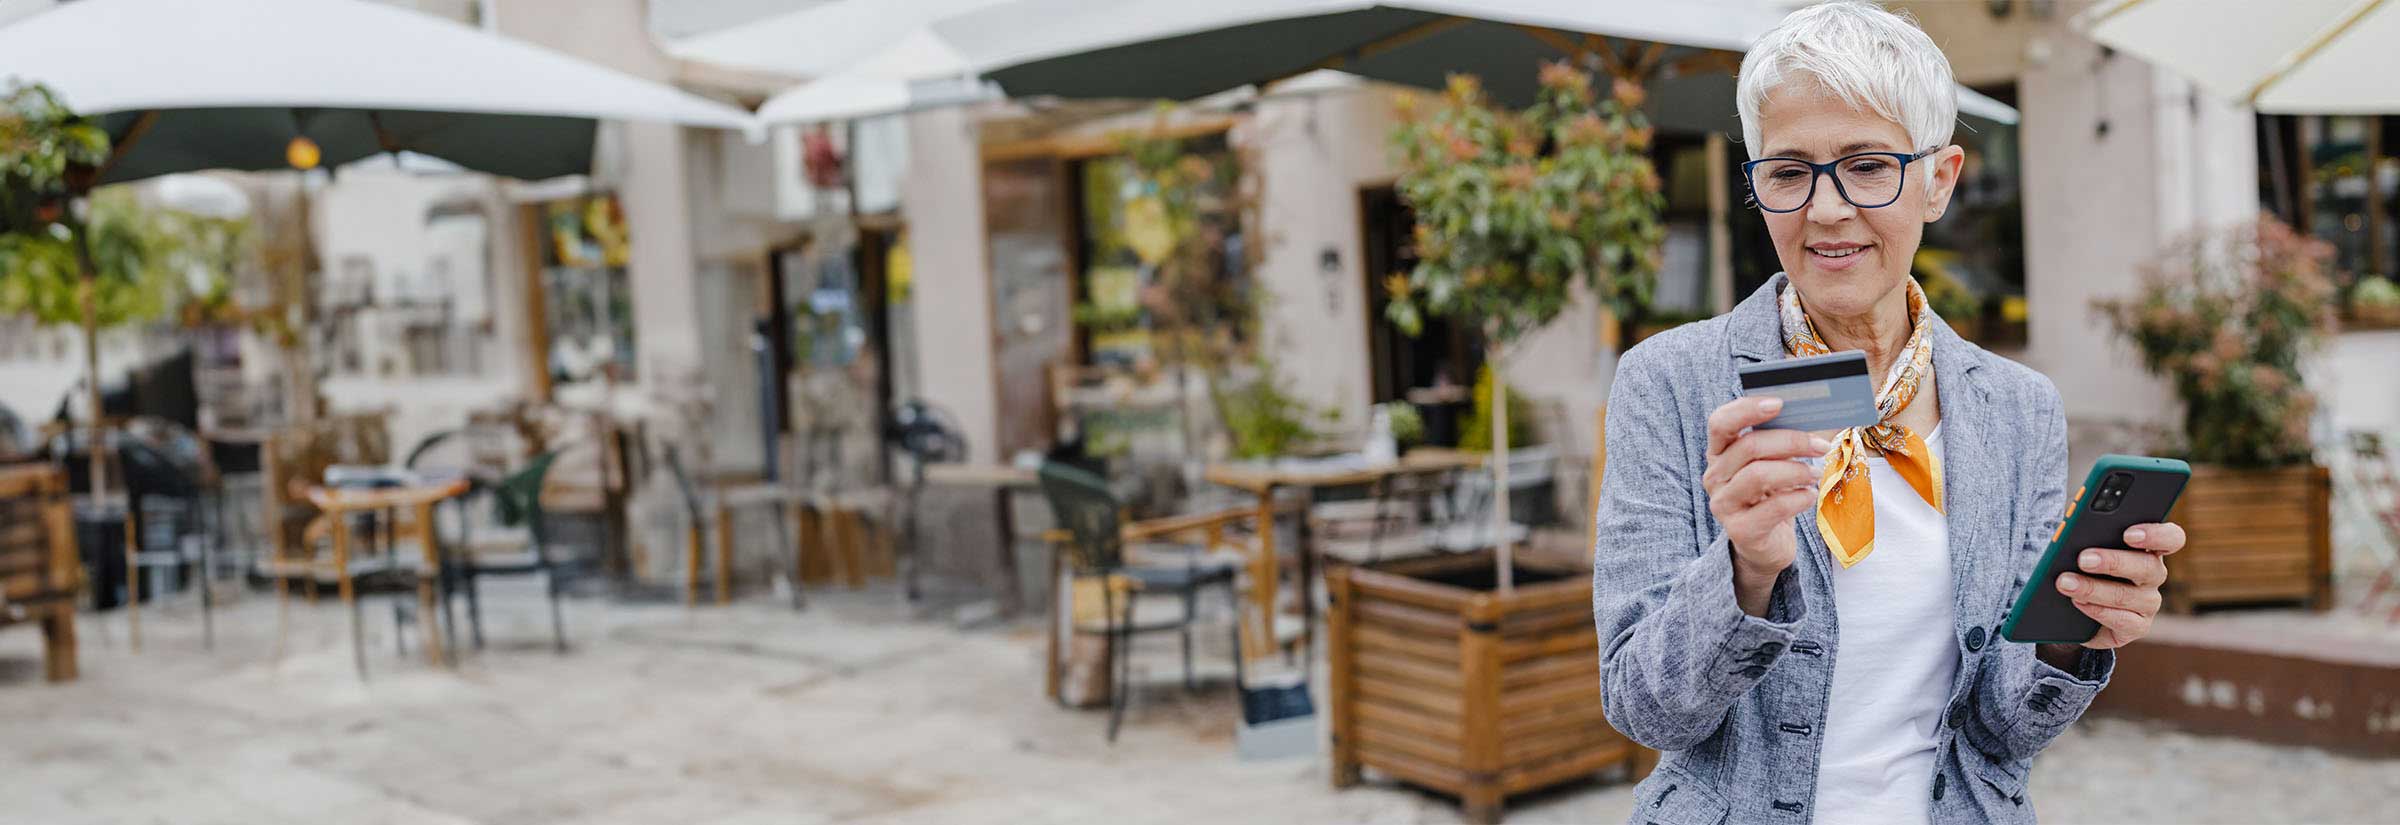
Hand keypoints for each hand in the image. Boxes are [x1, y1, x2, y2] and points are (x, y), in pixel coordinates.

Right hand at [1703, 396, 1832, 583]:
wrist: (1766, 545)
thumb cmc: (1772, 496)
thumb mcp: (1773, 465)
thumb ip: (1781, 441)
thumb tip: (1815, 415)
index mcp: (1719, 453)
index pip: (1720, 423)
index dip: (1746, 409)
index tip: (1779, 403)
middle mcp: (1714, 476)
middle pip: (1748, 447)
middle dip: (1791, 442)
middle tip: (1821, 446)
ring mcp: (1723, 504)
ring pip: (1758, 475)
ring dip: (1796, 471)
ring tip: (1817, 475)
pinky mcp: (1740, 530)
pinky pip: (1773, 508)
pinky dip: (1799, 498)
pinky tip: (1810, 496)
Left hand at [2054, 522, 2186, 648]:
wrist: (2075, 609)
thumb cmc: (2083, 568)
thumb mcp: (2084, 549)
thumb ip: (2087, 537)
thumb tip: (2071, 535)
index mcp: (2148, 548)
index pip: (2170, 538)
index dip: (2155, 535)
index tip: (2128, 534)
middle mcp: (2153, 575)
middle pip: (2147, 567)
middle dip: (2113, 562)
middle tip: (2083, 559)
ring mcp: (2148, 603)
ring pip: (2128, 595)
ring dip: (2093, 589)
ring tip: (2065, 583)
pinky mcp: (2137, 627)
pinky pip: (2123, 621)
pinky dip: (2097, 611)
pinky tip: (2078, 603)